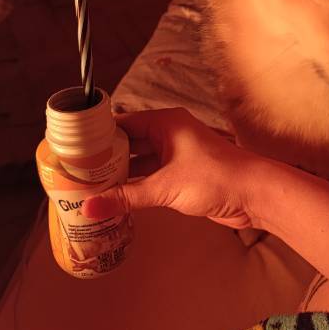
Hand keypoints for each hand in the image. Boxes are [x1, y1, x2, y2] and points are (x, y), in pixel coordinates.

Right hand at [82, 108, 257, 228]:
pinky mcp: (181, 174)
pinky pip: (151, 176)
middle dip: (106, 157)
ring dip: (120, 174)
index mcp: (165, 122)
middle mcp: (168, 133)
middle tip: (77, 172)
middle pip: (130, 142)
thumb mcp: (166, 186)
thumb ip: (128, 197)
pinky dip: (135, 185)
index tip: (75, 149)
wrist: (254, 194)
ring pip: (140, 161)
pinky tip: (116, 198)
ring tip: (90, 187)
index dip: (100, 135)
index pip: (124, 123)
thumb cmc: (215, 177)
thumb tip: (90, 207)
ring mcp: (176, 154)